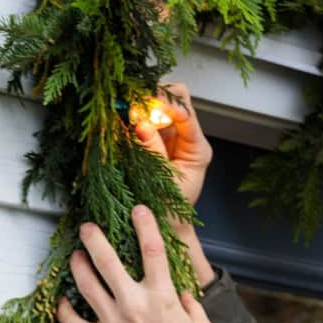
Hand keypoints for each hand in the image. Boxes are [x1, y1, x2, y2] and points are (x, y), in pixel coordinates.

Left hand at [56, 203, 215, 322]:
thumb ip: (192, 307)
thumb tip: (180, 295)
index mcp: (162, 298)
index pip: (152, 249)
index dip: (144, 224)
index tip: (138, 210)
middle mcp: (134, 305)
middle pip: (107, 260)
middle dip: (94, 238)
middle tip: (87, 227)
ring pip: (85, 284)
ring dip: (78, 265)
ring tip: (76, 256)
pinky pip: (72, 322)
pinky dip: (65, 310)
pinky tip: (64, 302)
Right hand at [130, 82, 212, 210]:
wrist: (167, 226)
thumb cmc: (171, 209)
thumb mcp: (165, 182)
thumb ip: (153, 151)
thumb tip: (141, 125)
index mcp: (198, 149)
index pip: (186, 112)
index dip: (166, 104)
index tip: (147, 106)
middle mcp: (186, 137)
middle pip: (175, 96)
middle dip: (154, 97)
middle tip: (135, 107)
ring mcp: (170, 135)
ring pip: (157, 102)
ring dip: (141, 104)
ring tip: (127, 114)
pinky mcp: (154, 137)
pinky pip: (144, 116)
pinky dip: (133, 114)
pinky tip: (124, 121)